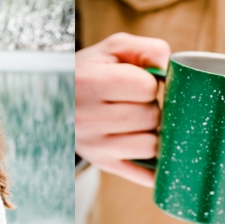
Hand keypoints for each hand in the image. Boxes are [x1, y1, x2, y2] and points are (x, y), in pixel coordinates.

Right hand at [75, 32, 169, 186]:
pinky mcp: (104, 165)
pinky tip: (145, 144)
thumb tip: (169, 69)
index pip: (147, 87)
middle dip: (152, 106)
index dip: (150, 81)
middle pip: (151, 117)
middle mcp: (88, 118)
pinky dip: (155, 163)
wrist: (55, 101)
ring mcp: (96, 147)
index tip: (138, 80)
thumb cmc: (92, 72)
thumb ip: (147, 49)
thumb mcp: (113, 49)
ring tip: (137, 120)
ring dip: (153, 132)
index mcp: (89, 83)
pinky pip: (146, 175)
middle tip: (136, 101)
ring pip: (152, 146)